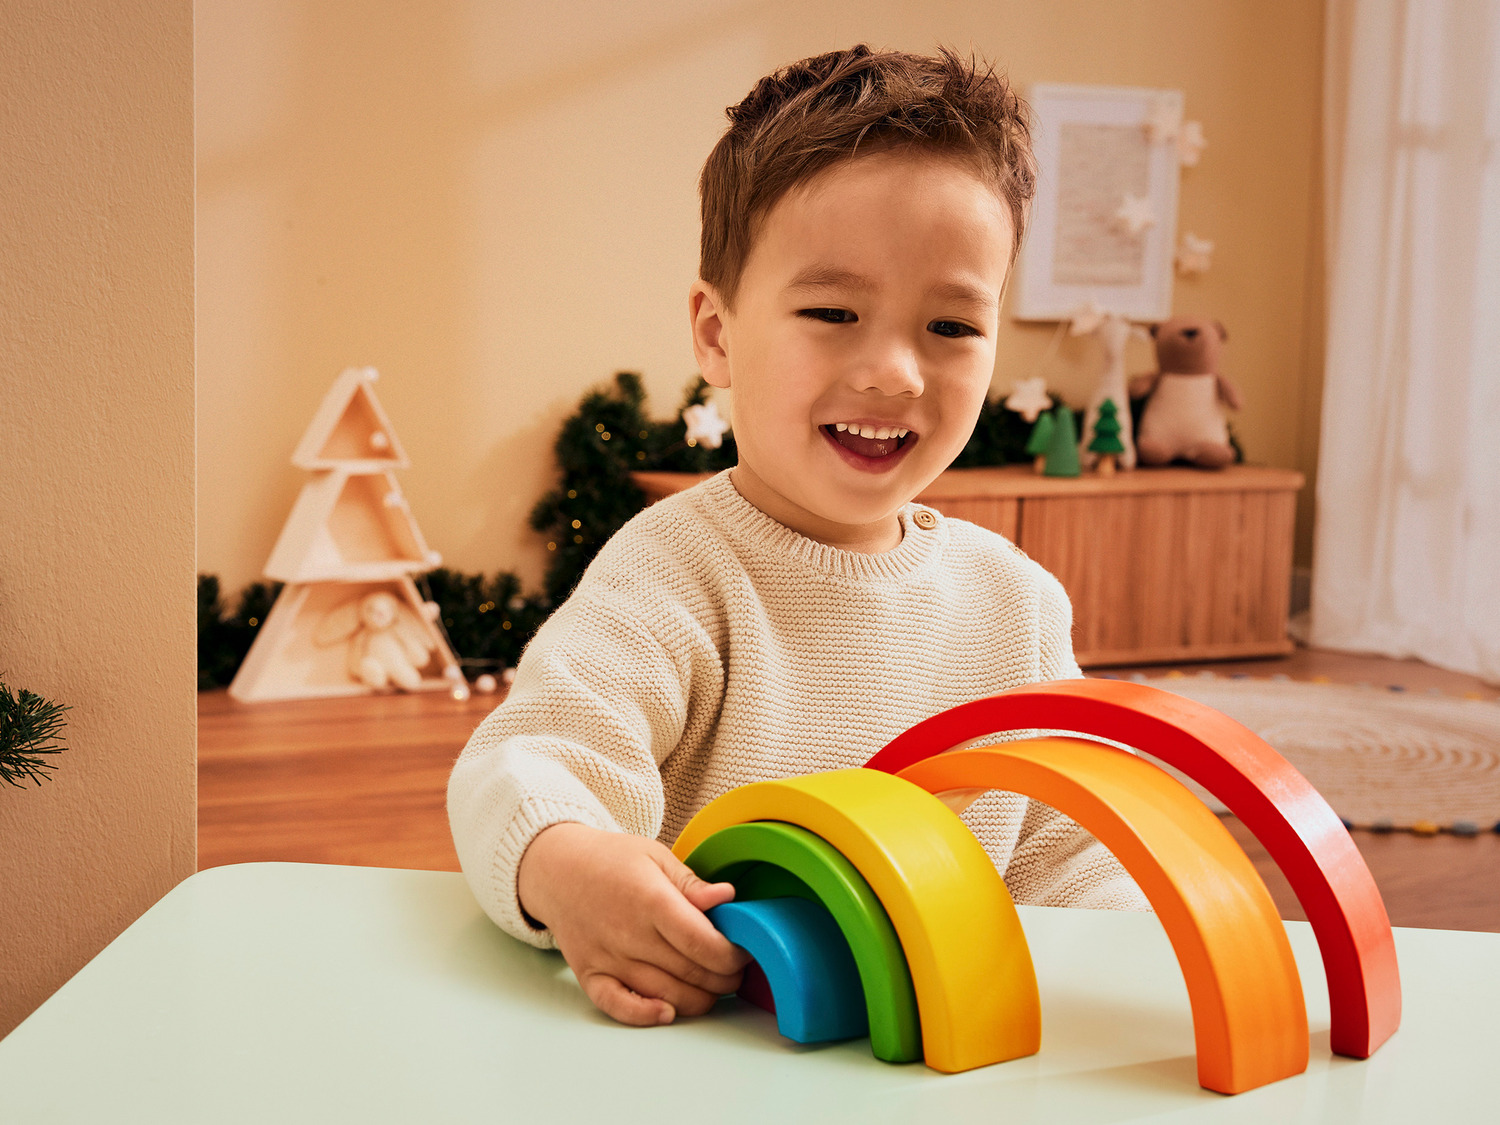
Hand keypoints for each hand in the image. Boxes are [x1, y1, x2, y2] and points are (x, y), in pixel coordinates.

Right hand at [517, 823, 750, 1026]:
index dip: (731, 955)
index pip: (702, 942)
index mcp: (650, 900)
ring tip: (712, 984)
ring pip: (665, 996)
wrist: (557, 870)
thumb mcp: (654, 856)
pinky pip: (617, 1006)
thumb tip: (727, 898)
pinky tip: (667, 1012)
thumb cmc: (611, 860)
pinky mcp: (589, 975)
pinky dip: (644, 1016)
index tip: (743, 951)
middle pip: (691, 973)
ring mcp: (607, 958)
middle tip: (734, 969)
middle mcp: (628, 934)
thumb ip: (691, 883)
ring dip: (698, 999)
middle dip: (724, 978)